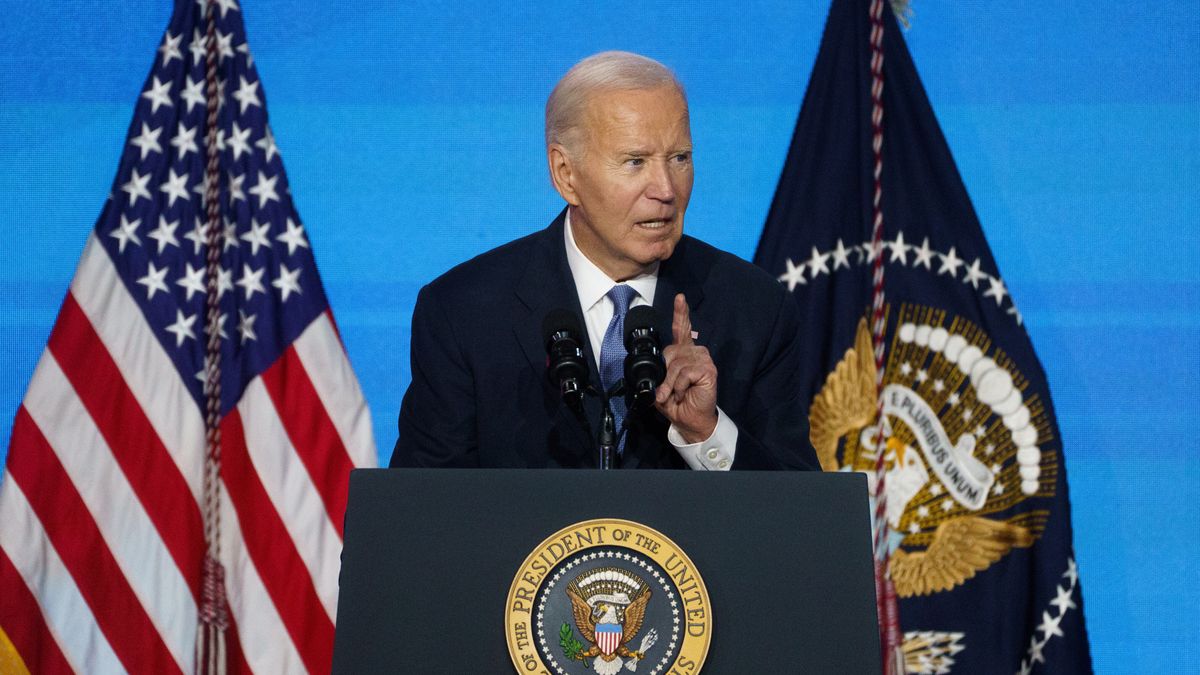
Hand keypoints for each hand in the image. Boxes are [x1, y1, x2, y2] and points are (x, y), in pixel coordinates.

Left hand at [655, 293, 717, 442]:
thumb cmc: (677, 402)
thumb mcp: (661, 386)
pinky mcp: (709, 370)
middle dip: (664, 375)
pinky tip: (684, 392)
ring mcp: (704, 360)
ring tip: (676, 394)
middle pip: (671, 352)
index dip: (681, 313)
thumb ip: (659, 373)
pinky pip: (684, 373)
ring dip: (671, 384)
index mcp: (684, 352)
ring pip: (677, 364)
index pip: (682, 329)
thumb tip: (653, 371)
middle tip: (665, 391)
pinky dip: (678, 386)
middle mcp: (696, 353)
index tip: (680, 298)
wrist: (690, 419)